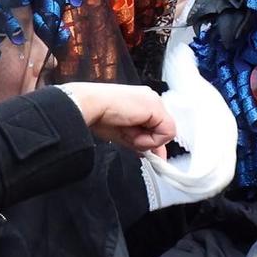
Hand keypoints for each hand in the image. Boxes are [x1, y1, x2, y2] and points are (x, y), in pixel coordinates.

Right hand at [61, 82, 180, 151]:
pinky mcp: (157, 107)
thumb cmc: (99, 116)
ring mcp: (155, 102)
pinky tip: (133, 132)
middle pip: (163, 131)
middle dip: (148, 141)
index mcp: (143, 104)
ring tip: (127, 132)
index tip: (149, 154)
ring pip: (166, 133)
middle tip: (129, 137)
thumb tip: (156, 156)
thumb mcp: (126, 135)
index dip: (154, 142)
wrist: (90, 106)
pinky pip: (167, 133)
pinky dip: (150, 140)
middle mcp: (151, 100)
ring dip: (146, 140)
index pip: (159, 127)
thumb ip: (143, 144)